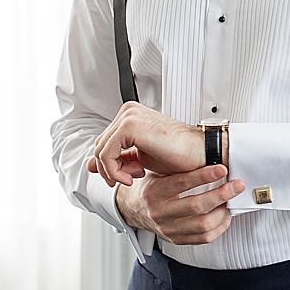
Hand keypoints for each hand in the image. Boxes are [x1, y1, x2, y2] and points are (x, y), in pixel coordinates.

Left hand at [88, 102, 203, 185]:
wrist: (200, 155)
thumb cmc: (177, 156)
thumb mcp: (139, 159)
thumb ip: (115, 159)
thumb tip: (89, 165)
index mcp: (130, 115)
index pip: (104, 142)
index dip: (111, 165)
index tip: (128, 176)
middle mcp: (128, 111)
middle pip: (100, 146)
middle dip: (112, 169)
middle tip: (133, 178)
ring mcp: (128, 116)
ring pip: (100, 151)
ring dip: (113, 172)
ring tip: (134, 178)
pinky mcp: (129, 125)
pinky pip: (106, 153)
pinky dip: (114, 170)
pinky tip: (133, 176)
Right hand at [114, 166, 245, 244]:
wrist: (133, 209)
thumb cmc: (152, 186)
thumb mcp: (157, 172)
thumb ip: (178, 167)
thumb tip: (209, 152)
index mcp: (154, 192)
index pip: (182, 183)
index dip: (204, 175)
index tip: (222, 168)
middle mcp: (159, 212)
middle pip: (196, 206)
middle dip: (222, 194)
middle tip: (237, 185)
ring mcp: (168, 229)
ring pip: (203, 225)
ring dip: (224, 212)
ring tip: (232, 200)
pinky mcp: (176, 240)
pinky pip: (203, 238)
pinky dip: (219, 227)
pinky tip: (225, 215)